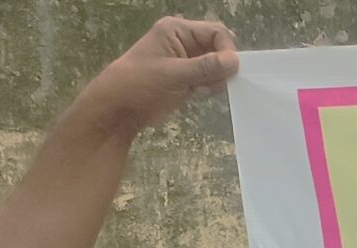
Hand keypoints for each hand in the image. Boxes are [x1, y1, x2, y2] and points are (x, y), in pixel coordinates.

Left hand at [79, 18, 238, 136]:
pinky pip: (210, 79)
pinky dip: (209, 88)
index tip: (229, 72)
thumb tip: (235, 61)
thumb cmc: (140, 84)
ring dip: (215, 80)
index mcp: (177, 30)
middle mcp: (184, 41)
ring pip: (217, 66)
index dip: (227, 50)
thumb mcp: (174, 74)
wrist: (120, 107)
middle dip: (221, 67)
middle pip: (219, 48)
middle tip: (209, 83)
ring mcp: (187, 60)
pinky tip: (195, 94)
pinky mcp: (188, 77)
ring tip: (197, 89)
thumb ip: (206, 67)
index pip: (216, 32)